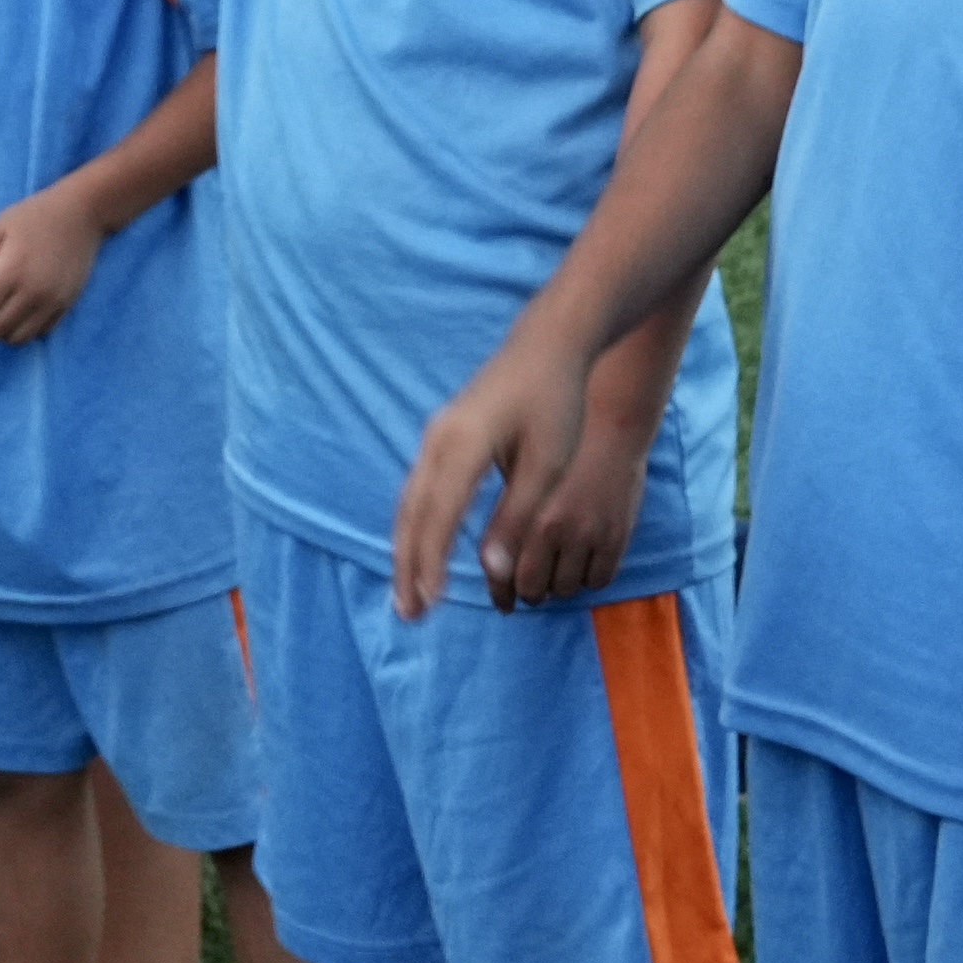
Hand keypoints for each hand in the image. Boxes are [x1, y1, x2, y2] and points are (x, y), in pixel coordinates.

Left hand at [0, 186, 106, 343]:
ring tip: (7, 306)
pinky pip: (40, 333)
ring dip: (6, 328)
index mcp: (11, 272)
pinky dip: (28, 327)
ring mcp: (52, 303)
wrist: (81, 213)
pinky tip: (26, 307)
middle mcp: (31, 293)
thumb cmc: (35, 215)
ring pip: (17, 339)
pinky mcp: (66, 306)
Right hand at [390, 338, 594, 619]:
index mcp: (463, 446)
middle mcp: (439, 441)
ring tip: (409, 594)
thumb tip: (492, 567)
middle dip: (409, 567)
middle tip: (410, 616)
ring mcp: (436, 437)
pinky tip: (421, 549)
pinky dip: (416, 527)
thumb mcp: (547, 465)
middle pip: (413, 515)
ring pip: (410, 504)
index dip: (432, 564)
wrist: (548, 345)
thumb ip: (517, 516)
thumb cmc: (555, 403)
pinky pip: (418, 490)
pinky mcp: (442, 436)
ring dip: (407, 550)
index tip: (431, 605)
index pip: (439, 518)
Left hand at [489, 396, 649, 607]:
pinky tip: (586, 563)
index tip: (504, 603)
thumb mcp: (524, 476)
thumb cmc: (561, 449)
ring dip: (560, 585)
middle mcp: (554, 526)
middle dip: (531, 591)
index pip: (505, 569)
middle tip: (534, 586)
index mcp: (525, 510)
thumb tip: (497, 565)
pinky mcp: (616, 538)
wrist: (611, 429)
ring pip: (565, 588)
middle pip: (533, 587)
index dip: (501, 591)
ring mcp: (587, 534)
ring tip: (560, 570)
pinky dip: (589, 578)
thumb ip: (511, 517)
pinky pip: (598, 580)